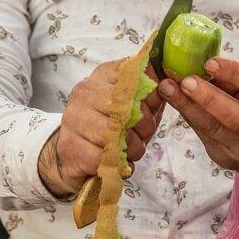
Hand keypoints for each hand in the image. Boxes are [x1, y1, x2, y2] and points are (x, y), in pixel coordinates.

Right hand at [38, 60, 164, 195]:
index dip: (151, 97)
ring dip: (132, 148)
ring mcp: (73, 117)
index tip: (154, 110)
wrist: (75, 153)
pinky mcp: (69, 146)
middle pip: (126, 106)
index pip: (136, 76)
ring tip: (133, 151)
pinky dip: (117, 165)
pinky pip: (102, 157)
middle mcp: (85, 90)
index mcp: (104, 73)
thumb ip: (150, 90)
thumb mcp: (134, 102)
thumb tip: (169, 83)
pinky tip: (119, 163)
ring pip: (113, 134)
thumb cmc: (112, 124)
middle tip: (144, 136)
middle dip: (144, 126)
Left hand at [157, 57, 238, 172]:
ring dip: (187, 107)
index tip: (210, 62)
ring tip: (167, 88)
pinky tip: (174, 100)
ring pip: (213, 130)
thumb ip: (237, 80)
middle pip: (236, 117)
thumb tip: (201, 63)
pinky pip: (203, 134)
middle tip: (185, 81)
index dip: (236, 74)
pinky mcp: (224, 159)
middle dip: (208, 98)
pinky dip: (188, 114)